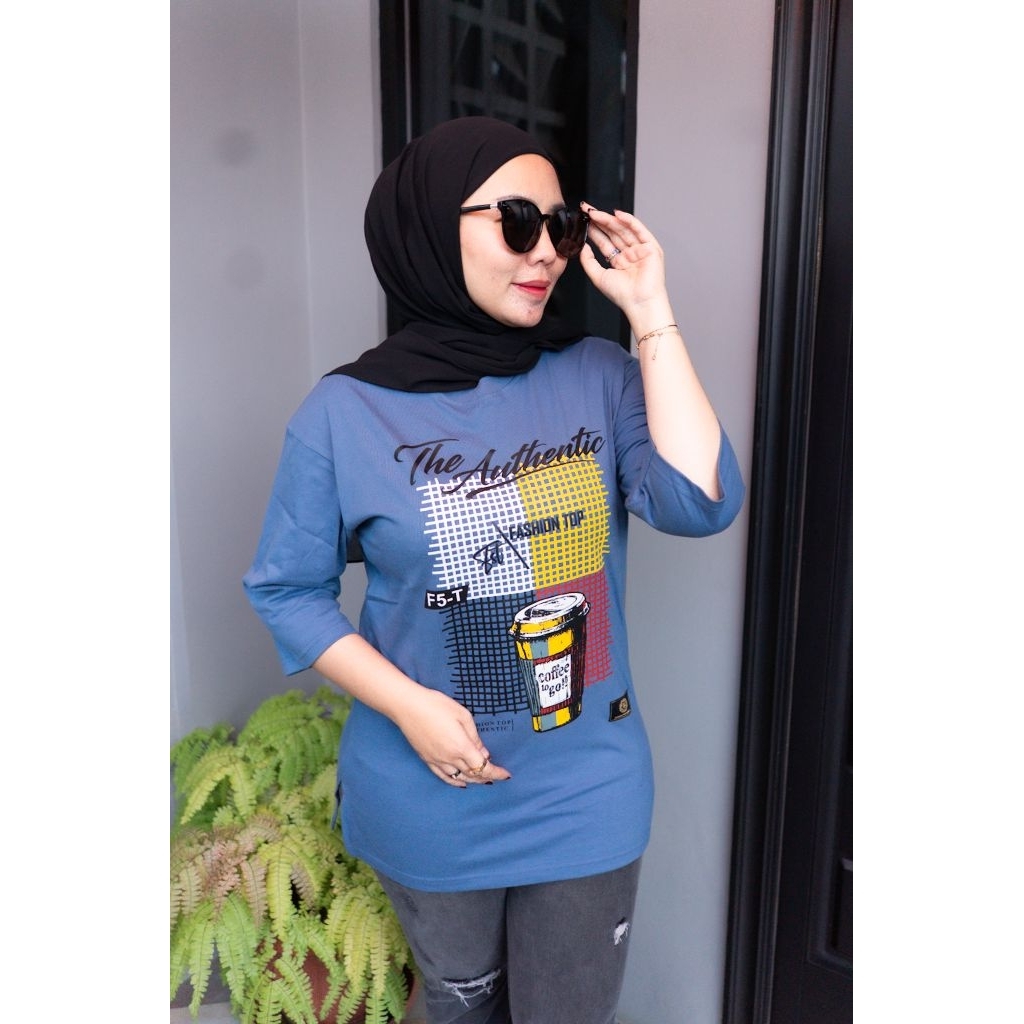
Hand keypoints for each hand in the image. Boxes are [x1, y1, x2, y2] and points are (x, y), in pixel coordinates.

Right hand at [392, 686, 511, 787]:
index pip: (484, 767)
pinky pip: (443, 777)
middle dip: (487, 777)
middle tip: (497, 775)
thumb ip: (475, 736)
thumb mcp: (463, 715)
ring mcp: (437, 761)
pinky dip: (454, 782)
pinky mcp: (427, 760)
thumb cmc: (437, 705)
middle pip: (472, 774)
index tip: (506, 775)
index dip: (496, 773)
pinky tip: (460, 783)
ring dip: (472, 780)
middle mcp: (450, 758)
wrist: (408, 706)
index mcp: (462, 746)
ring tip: (482, 779)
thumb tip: (483, 753)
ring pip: (459, 778)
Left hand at [578, 204, 671, 317]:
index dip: (594, 230)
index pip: (604, 242)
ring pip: (623, 230)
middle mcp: (630, 254)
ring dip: (609, 219)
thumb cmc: (622, 295)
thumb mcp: (598, 276)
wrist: (639, 302)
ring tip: (594, 212)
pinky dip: (629, 221)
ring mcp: (640, 250)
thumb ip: (589, 261)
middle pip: (612, 233)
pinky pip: (639, 230)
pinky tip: (616, 214)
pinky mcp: (651, 247)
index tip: (582, 220)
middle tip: (586, 210)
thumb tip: (582, 246)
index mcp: (619, 262)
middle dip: (599, 220)